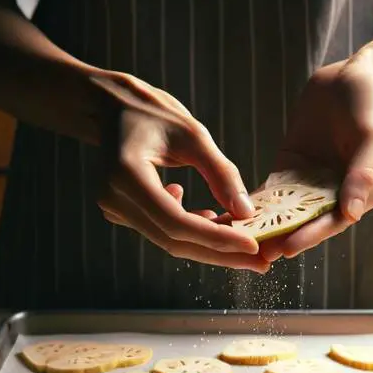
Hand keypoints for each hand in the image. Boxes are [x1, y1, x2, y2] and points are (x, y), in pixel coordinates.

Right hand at [91, 74, 268, 271]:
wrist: (113, 110)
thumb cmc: (153, 113)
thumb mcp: (193, 135)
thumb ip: (220, 173)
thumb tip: (247, 212)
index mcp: (127, 175)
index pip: (176, 222)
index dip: (216, 238)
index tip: (253, 246)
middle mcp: (114, 199)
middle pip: (174, 241)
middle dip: (220, 252)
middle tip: (260, 262)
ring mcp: (114, 209)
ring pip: (170, 241)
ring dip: (210, 243)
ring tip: (245, 237)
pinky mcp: (122, 214)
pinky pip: (163, 231)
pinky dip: (193, 231)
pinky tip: (212, 216)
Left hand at [259, 52, 372, 260]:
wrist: (356, 74)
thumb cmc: (371, 103)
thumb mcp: (370, 135)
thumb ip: (360, 173)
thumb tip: (352, 214)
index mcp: (363, 193)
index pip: (333, 221)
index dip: (309, 236)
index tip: (286, 248)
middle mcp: (337, 193)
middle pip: (307, 222)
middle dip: (282, 238)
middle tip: (256, 254)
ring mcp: (313, 180)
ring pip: (286, 210)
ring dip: (266, 225)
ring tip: (240, 239)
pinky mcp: (292, 165)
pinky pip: (273, 188)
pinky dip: (256, 201)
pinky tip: (234, 211)